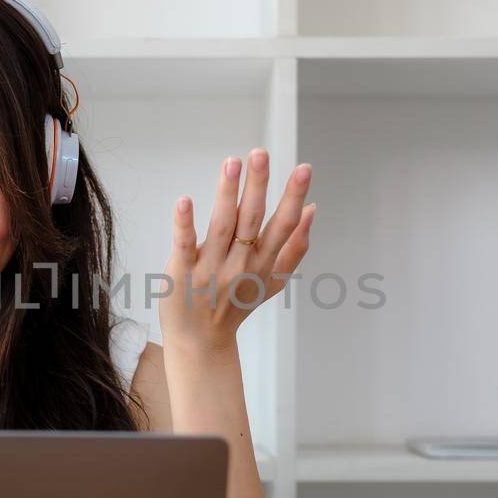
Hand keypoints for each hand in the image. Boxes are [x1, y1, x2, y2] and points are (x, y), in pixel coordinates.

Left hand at [160, 148, 314, 353]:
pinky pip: (185, 245)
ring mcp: (212, 268)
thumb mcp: (273, 280)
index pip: (283, 224)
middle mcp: (241, 263)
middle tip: (261, 154)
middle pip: (253, 219)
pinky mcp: (183, 272)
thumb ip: (295, 247)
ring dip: (227, 193)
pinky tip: (185, 201)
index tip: (303, 168)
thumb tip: (313, 209)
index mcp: (264, 262)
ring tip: (232, 162)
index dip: (294, 196)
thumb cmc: (236, 305)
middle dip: (258, 186)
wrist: (201, 343)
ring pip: (222, 225)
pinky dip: (184, 224)